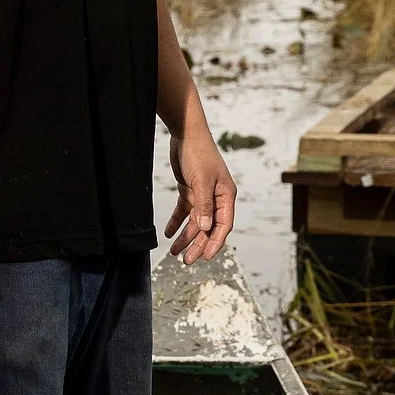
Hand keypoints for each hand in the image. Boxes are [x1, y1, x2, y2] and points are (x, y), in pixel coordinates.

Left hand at [164, 126, 236, 263]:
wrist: (186, 134)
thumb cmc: (199, 154)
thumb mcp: (201, 181)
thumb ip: (203, 205)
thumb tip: (206, 229)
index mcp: (226, 196)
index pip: (223, 226)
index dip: (215, 243)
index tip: (205, 257)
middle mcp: (216, 198)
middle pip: (208, 228)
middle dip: (197, 244)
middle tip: (186, 260)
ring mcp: (203, 195)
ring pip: (195, 222)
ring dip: (185, 237)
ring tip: (174, 252)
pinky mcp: (189, 191)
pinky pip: (184, 211)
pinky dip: (176, 222)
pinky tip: (168, 234)